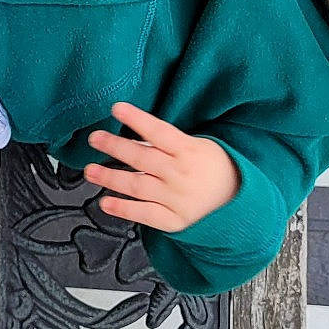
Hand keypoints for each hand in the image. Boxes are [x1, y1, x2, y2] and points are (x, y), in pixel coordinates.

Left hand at [84, 103, 241, 231]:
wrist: (237, 200)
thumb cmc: (213, 167)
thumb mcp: (196, 145)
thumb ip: (165, 143)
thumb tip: (131, 137)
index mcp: (188, 151)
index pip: (159, 131)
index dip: (137, 119)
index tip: (117, 108)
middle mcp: (181, 174)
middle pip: (142, 158)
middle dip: (114, 146)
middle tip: (95, 138)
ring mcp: (177, 198)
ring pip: (138, 186)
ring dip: (110, 178)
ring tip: (91, 171)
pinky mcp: (174, 220)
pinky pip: (145, 214)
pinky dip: (124, 209)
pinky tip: (105, 203)